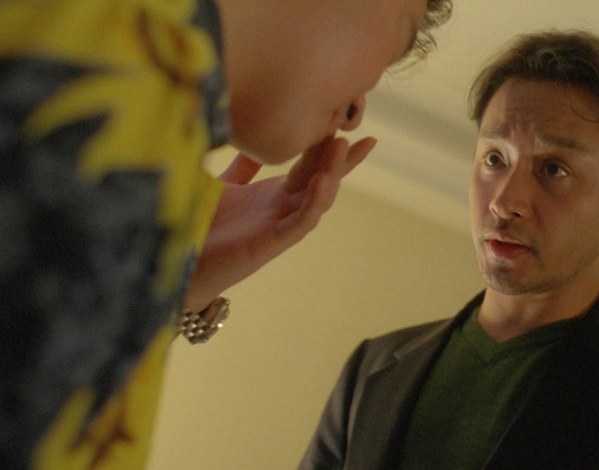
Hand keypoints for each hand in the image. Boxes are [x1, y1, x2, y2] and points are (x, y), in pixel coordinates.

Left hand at [183, 135, 374, 311]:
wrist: (182, 267)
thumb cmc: (199, 229)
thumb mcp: (223, 186)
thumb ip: (240, 166)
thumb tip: (248, 132)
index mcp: (273, 195)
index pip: (310, 165)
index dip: (329, 146)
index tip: (347, 123)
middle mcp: (283, 209)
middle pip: (323, 179)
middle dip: (343, 158)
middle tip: (364, 135)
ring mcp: (280, 226)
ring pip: (319, 198)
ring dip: (333, 172)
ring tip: (341, 145)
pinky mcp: (272, 243)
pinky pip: (302, 220)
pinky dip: (314, 200)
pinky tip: (322, 179)